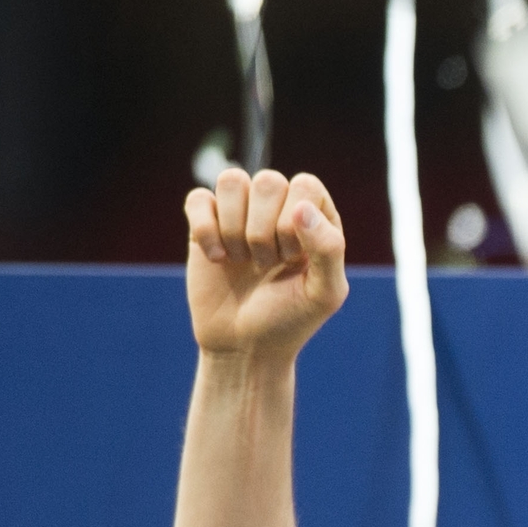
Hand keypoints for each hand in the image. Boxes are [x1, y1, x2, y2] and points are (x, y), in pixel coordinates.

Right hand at [185, 168, 348, 360]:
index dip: (295, 220)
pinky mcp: (205, 224)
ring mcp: (240, 214)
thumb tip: (301, 208)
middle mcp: (279, 209)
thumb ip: (329, 249)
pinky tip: (217, 260)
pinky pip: (198, 198)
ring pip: (231, 181)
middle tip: (267, 265)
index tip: (292, 258)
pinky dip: (206, 230)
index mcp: (315, 219)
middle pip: (267, 181)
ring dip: (235, 228)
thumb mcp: (324, 293)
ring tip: (244, 262)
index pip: (305, 184)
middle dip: (265, 230)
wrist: (245, 346)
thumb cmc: (291, 319)